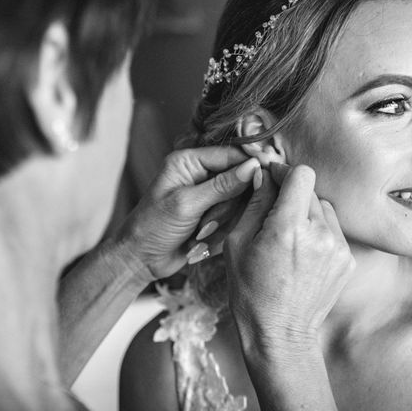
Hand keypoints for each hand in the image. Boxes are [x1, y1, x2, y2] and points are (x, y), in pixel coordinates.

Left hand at [115, 147, 259, 278]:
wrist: (141, 258)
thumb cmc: (153, 227)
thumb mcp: (187, 204)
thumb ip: (221, 186)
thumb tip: (253, 167)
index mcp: (188, 161)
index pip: (229, 154)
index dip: (251, 162)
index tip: (270, 170)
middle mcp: (200, 174)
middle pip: (238, 178)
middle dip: (229, 202)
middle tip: (211, 220)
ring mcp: (207, 195)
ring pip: (237, 200)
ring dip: (223, 219)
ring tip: (200, 233)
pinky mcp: (212, 213)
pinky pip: (232, 216)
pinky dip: (222, 229)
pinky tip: (203, 240)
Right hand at [224, 163, 355, 347]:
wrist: (280, 333)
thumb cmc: (251, 292)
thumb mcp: (238, 243)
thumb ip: (254, 204)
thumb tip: (262, 175)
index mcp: (289, 228)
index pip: (301, 174)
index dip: (284, 172)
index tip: (273, 179)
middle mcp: (320, 234)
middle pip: (311, 191)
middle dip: (291, 196)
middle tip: (273, 214)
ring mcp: (339, 248)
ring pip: (324, 208)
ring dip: (306, 213)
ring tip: (289, 237)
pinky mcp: (348, 259)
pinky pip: (333, 230)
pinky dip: (318, 232)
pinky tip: (302, 252)